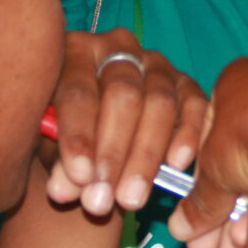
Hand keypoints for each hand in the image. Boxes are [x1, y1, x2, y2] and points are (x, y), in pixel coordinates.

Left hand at [45, 29, 206, 217]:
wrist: (94, 130)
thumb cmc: (65, 134)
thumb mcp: (52, 146)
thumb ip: (57, 164)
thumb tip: (63, 192)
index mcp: (74, 51)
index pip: (78, 92)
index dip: (79, 136)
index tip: (79, 178)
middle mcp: (119, 48)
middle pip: (123, 96)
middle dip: (114, 152)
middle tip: (104, 199)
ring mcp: (157, 64)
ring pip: (159, 103)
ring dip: (146, 155)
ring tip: (130, 200)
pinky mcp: (186, 83)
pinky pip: (195, 106)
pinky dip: (188, 135)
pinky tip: (175, 165)